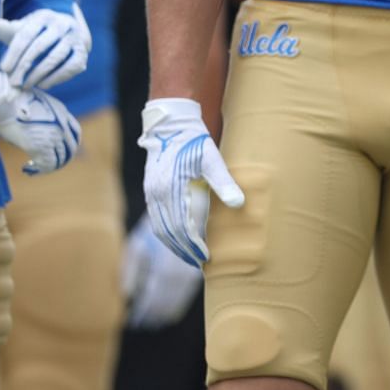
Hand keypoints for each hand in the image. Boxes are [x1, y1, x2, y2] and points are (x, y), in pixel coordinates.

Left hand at [0, 7, 89, 90]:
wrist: (66, 31)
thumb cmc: (37, 33)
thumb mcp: (22, 28)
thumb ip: (5, 28)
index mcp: (44, 15)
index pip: (26, 34)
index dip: (14, 53)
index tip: (3, 69)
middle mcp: (62, 23)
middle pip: (40, 46)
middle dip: (24, 66)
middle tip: (12, 83)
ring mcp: (75, 37)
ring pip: (56, 57)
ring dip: (38, 74)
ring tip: (25, 86)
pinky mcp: (83, 52)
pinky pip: (71, 67)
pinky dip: (57, 78)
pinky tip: (43, 85)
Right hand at [0, 66, 81, 174]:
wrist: (1, 100)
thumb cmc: (10, 99)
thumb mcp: (36, 102)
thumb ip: (43, 115)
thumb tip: (37, 127)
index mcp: (62, 112)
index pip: (76, 133)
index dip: (69, 145)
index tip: (60, 151)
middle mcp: (62, 125)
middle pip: (70, 150)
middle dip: (60, 159)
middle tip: (46, 164)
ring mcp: (52, 137)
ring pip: (59, 160)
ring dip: (48, 166)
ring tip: (33, 167)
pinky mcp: (39, 147)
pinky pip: (46, 166)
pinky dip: (38, 170)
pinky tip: (26, 169)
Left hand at [121, 211, 204, 328]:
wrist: (182, 205)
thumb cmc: (156, 224)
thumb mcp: (138, 243)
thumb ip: (131, 269)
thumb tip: (126, 294)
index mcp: (165, 264)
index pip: (155, 295)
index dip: (146, 308)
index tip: (134, 320)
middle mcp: (182, 269)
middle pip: (169, 299)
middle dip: (156, 312)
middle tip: (145, 324)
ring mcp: (193, 268)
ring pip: (181, 296)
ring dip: (168, 310)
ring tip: (156, 321)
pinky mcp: (199, 266)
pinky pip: (189, 290)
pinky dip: (179, 302)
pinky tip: (172, 308)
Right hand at [138, 98, 243, 266]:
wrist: (171, 126)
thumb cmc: (195, 142)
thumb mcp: (212, 159)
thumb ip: (224, 182)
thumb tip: (239, 203)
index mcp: (172, 188)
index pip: (183, 225)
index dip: (194, 243)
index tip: (206, 256)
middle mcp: (158, 194)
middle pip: (169, 231)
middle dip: (184, 249)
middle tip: (200, 263)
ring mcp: (152, 193)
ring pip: (160, 228)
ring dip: (174, 245)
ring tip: (189, 256)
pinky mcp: (151, 191)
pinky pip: (156, 219)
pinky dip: (166, 233)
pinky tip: (177, 239)